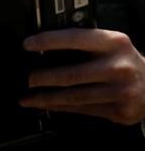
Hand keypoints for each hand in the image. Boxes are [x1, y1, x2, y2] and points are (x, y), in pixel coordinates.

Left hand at [20, 28, 144, 124]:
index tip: (28, 44)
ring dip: (46, 98)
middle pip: (70, 75)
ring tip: (28, 96)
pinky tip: (47, 105)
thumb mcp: (111, 44)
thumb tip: (44, 47)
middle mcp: (118, 67)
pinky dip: (60, 108)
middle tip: (26, 78)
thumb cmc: (124, 61)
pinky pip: (82, 109)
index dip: (48, 41)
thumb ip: (84, 43)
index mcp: (114, 43)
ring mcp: (120, 91)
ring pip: (74, 97)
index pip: (75, 39)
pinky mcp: (120, 111)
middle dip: (42, 78)